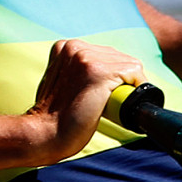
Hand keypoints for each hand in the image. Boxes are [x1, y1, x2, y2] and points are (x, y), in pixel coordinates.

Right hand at [26, 39, 146, 161]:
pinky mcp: (99, 72)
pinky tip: (121, 103)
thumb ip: (76, 70)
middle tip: (110, 102)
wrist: (44, 134)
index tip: (109, 93)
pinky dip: (136, 89)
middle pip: (121, 58)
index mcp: (66, 46)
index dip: (115, 75)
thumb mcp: (62, 81)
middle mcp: (76, 47)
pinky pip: (135, 73)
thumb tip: (103, 75)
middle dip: (123, 80)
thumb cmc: (54, 116)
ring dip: (129, 87)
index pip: (108, 54)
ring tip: (110, 104)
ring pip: (130, 66)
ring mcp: (87, 58)